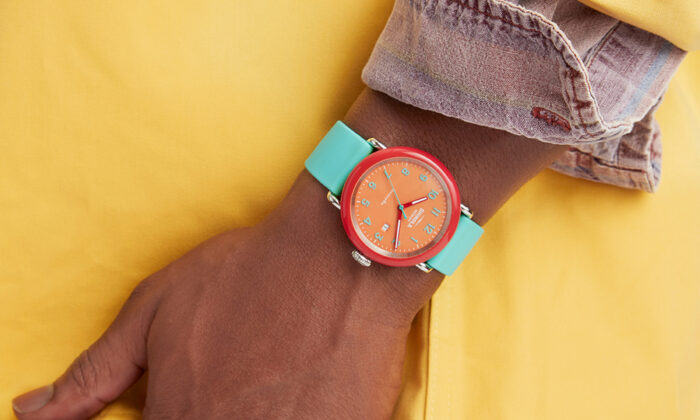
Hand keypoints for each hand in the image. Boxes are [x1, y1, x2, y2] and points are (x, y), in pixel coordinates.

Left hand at [12, 87, 564, 419]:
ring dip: (266, 410)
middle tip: (248, 379)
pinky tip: (308, 388)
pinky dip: (306, 413)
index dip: (176, 411)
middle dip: (225, 406)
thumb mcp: (157, 310)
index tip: (197, 394)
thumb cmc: (248, 274)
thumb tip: (34, 412)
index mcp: (179, 418)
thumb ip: (94, 372)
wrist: (340, 256)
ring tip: (278, 382)